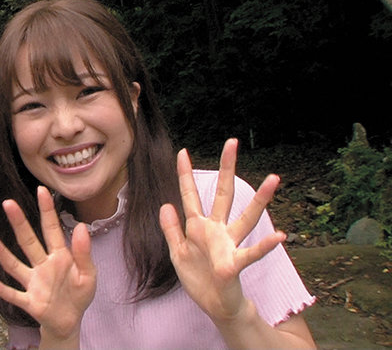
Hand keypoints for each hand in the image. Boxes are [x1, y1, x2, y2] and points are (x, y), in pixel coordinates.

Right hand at [0, 186, 95, 342]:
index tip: (41, 190)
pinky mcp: (29, 301)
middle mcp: (42, 266)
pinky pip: (12, 294)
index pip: (51, 229)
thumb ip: (84, 253)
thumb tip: (81, 226)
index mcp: (59, 257)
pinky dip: (0, 288)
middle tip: (8, 203)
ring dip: (1, 252)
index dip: (47, 210)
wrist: (70, 323)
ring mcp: (33, 283)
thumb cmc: (78, 295)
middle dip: (19, 222)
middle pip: (28, 241)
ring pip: (14, 265)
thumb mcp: (89, 275)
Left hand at [159, 138, 284, 322]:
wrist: (214, 305)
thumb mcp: (177, 252)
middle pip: (223, 194)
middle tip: (232, 143)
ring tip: (274, 179)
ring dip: (260, 199)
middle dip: (227, 169)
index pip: (190, 195)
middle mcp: (217, 230)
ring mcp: (228, 245)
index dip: (185, 174)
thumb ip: (171, 229)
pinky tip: (280, 236)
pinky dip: (266, 245)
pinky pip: (252, 252)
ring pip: (246, 217)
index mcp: (198, 227)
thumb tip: (166, 204)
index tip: (182, 151)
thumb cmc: (198, 278)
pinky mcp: (235, 264)